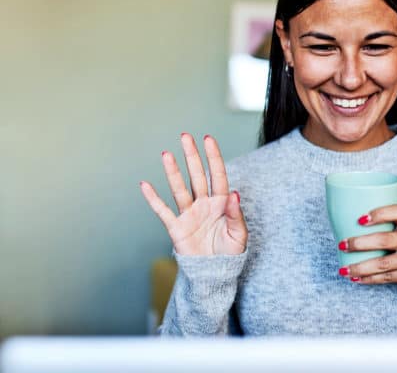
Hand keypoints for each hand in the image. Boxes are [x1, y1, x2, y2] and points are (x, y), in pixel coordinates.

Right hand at [139, 133, 247, 255]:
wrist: (215, 273)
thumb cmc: (229, 253)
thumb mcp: (239, 235)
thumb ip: (236, 215)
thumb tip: (235, 194)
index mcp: (221, 203)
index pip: (217, 175)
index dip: (213, 157)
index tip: (208, 139)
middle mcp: (204, 204)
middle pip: (197, 176)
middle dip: (191, 156)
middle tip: (185, 136)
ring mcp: (189, 214)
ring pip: (180, 189)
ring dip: (173, 172)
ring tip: (166, 154)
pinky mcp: (177, 228)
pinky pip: (163, 211)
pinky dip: (153, 199)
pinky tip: (145, 185)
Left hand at [339, 205, 396, 283]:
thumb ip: (383, 221)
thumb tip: (345, 219)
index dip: (380, 214)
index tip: (359, 220)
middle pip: (386, 240)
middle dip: (360, 244)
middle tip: (342, 245)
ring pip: (384, 264)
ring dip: (360, 267)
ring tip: (343, 269)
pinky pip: (388, 277)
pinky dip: (369, 279)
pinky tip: (356, 278)